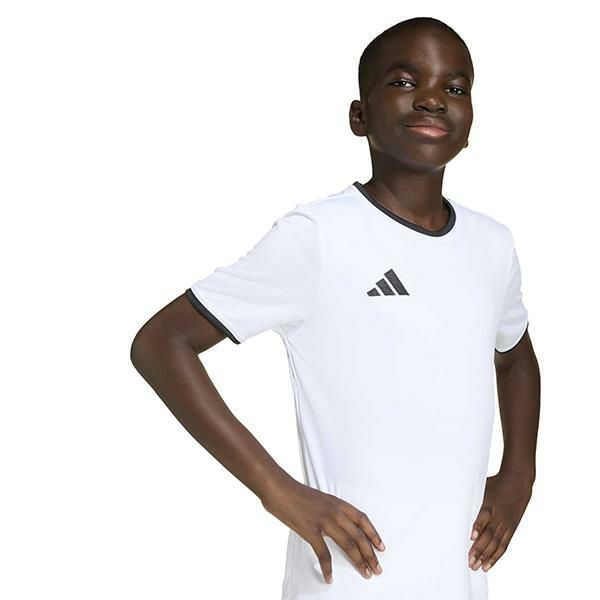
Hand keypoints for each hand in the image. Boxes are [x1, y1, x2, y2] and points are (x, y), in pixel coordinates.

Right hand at [261, 478, 384, 583]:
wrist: (279, 487)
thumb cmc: (295, 492)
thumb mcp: (319, 498)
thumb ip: (330, 510)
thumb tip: (336, 523)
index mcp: (337, 502)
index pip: (362, 519)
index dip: (374, 534)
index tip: (381, 547)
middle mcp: (335, 512)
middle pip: (359, 535)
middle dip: (370, 554)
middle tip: (377, 568)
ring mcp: (324, 521)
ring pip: (348, 545)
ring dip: (359, 561)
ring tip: (366, 573)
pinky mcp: (311, 531)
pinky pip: (324, 554)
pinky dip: (328, 568)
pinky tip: (330, 577)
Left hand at [468, 471, 532, 571]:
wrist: (518, 482)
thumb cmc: (496, 483)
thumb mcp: (482, 485)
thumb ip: (470, 496)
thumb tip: (451, 498)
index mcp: (490, 504)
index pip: (484, 518)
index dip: (478, 527)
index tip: (471, 537)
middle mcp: (499, 517)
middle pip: (489, 535)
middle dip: (479, 549)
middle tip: (469, 561)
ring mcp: (506, 524)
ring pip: (496, 544)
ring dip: (486, 557)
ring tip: (477, 567)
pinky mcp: (511, 529)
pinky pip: (503, 545)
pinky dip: (496, 556)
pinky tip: (488, 565)